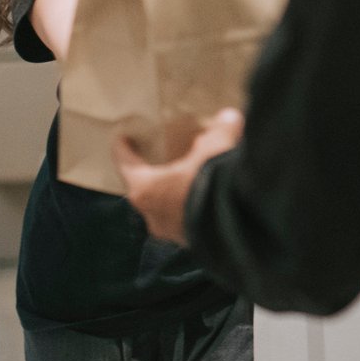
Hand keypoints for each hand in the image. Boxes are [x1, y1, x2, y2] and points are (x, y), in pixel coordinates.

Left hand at [113, 109, 242, 245]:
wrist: (238, 227)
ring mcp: (172, 233)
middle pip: (145, 189)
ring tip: (190, 179)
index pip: (127, 164)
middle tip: (159, 160)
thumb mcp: (215, 147)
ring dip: (176, 193)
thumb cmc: (212, 183)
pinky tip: (210, 198)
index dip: (123, 149)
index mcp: (146, 189)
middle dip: (154, 174)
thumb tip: (228, 117)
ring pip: (167, 207)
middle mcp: (152, 215)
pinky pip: (187, 220)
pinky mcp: (193, 243)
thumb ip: (219, 130)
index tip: (121, 138)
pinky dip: (194, 207)